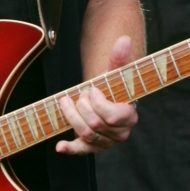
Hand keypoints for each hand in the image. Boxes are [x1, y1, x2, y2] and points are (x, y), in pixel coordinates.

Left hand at [56, 35, 137, 155]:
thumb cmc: (111, 88)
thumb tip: (124, 40)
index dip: (98, 103)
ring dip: (71, 116)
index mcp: (129, 116)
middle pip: (95, 124)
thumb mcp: (114, 74)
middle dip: (82, 106)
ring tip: (66, 102)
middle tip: (79, 93)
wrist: (104, 101)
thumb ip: (119, 59)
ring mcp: (106, 142)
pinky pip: (81, 150)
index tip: (91, 90)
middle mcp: (120, 133)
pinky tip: (59, 146)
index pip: (111, 116)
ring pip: (86, 133)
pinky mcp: (91, 147)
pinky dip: (70, 149)